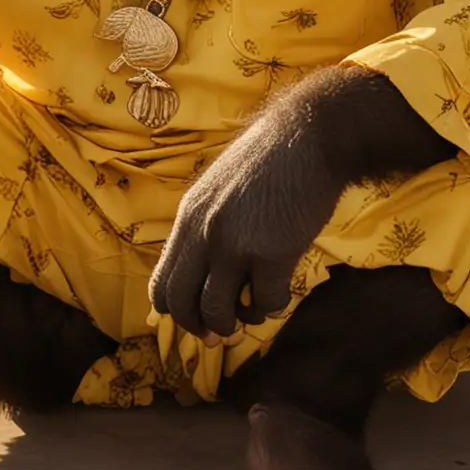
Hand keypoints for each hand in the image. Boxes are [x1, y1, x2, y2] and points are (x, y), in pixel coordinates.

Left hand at [149, 104, 343, 345]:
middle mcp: (203, 234)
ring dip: (237, 323)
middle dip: (202, 327)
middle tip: (221, 334)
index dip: (176, 310)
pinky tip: (282, 292)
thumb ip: (206, 225)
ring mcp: (235, 245)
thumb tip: (204, 271)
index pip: (161, 284)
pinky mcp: (272, 253)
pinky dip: (273, 308)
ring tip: (255, 311)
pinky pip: (265, 304)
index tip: (196, 317)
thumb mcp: (219, 187)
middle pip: (183, 305)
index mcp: (187, 218)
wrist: (308, 136)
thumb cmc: (270, 160)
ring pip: (219, 313)